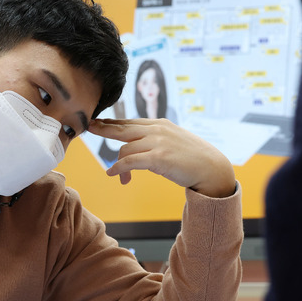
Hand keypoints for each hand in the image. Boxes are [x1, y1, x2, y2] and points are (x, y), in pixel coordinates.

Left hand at [89, 118, 235, 197]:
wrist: (212, 168)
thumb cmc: (194, 159)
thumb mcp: (173, 142)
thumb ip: (156, 140)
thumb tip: (139, 147)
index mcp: (160, 124)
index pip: (130, 122)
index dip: (112, 122)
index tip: (98, 122)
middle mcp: (157, 130)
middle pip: (122, 128)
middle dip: (103, 128)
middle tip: (89, 127)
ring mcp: (158, 142)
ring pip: (125, 149)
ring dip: (118, 165)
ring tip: (120, 178)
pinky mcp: (159, 158)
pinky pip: (130, 162)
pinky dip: (119, 169)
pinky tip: (114, 175)